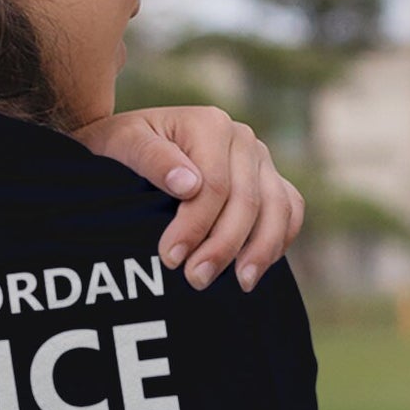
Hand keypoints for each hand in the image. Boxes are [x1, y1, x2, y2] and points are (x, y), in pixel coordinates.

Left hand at [73, 106, 305, 291]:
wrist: (129, 141)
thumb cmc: (120, 144)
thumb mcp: (121, 144)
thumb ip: (151, 158)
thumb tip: (188, 185)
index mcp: (210, 125)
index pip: (214, 185)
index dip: (195, 226)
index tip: (171, 258)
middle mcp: (242, 138)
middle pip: (247, 200)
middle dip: (223, 246)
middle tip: (197, 280)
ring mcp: (259, 158)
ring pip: (277, 207)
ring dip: (260, 250)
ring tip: (240, 284)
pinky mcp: (267, 178)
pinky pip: (289, 209)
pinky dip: (280, 238)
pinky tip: (258, 267)